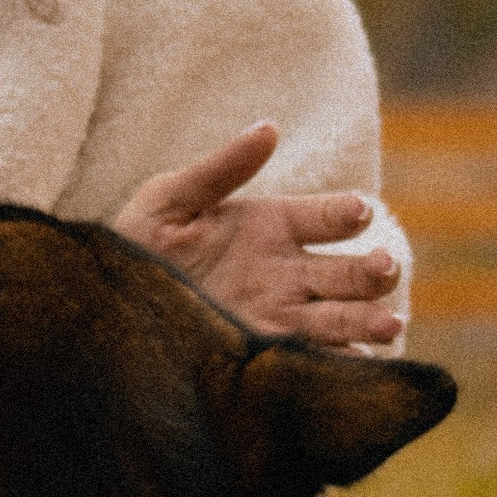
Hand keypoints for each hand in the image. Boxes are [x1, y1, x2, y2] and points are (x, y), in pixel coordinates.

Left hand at [115, 124, 402, 346]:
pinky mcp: (264, 354)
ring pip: (341, 318)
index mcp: (272, 226)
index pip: (327, 216)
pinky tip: (359, 367)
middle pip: (347, 271)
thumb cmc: (135, 244)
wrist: (106, 309)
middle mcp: (286, 273)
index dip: (346, 212)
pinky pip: (313, 362)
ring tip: (390, 325)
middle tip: (384, 269)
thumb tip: (268, 129)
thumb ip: (219, 168)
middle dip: (373, 271)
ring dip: (369, 321)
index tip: (358, 211)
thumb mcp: (168, 199)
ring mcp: (280, 317)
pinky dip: (339, 366)